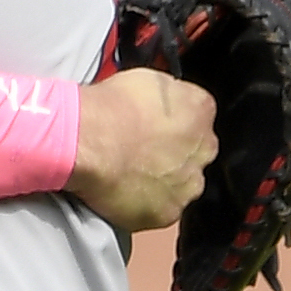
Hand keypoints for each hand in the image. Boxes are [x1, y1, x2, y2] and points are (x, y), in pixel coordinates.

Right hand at [67, 69, 218, 231]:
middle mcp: (202, 150)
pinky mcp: (168, 212)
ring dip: (165, 180)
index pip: (199, 115)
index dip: (175, 120)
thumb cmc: (110, 108)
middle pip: (196, 152)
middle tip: (142, 149)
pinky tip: (127, 192)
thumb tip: (167, 98)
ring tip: (131, 173)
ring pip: (183, 184)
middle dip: (176, 152)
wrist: (88, 142)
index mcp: (200, 109)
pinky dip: (149, 204)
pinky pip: (163, 210)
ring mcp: (187, 185)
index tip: (155, 123)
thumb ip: (170, 93)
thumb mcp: (148, 78)